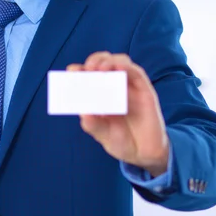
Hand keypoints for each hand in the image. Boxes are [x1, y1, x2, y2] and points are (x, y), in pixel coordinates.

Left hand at [67, 52, 168, 176]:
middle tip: (87, 70)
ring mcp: (129, 87)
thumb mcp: (102, 135)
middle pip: (103, 62)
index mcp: (99, 94)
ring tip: (99, 69)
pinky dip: (125, 66)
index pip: (87, 74)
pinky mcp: (144, 90)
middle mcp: (113, 87)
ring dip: (107, 61)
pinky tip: (117, 68)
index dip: (78, 71)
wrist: (144, 154)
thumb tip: (83, 112)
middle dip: (93, 61)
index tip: (72, 73)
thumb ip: (92, 124)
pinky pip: (136, 72)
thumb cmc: (121, 140)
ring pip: (119, 61)